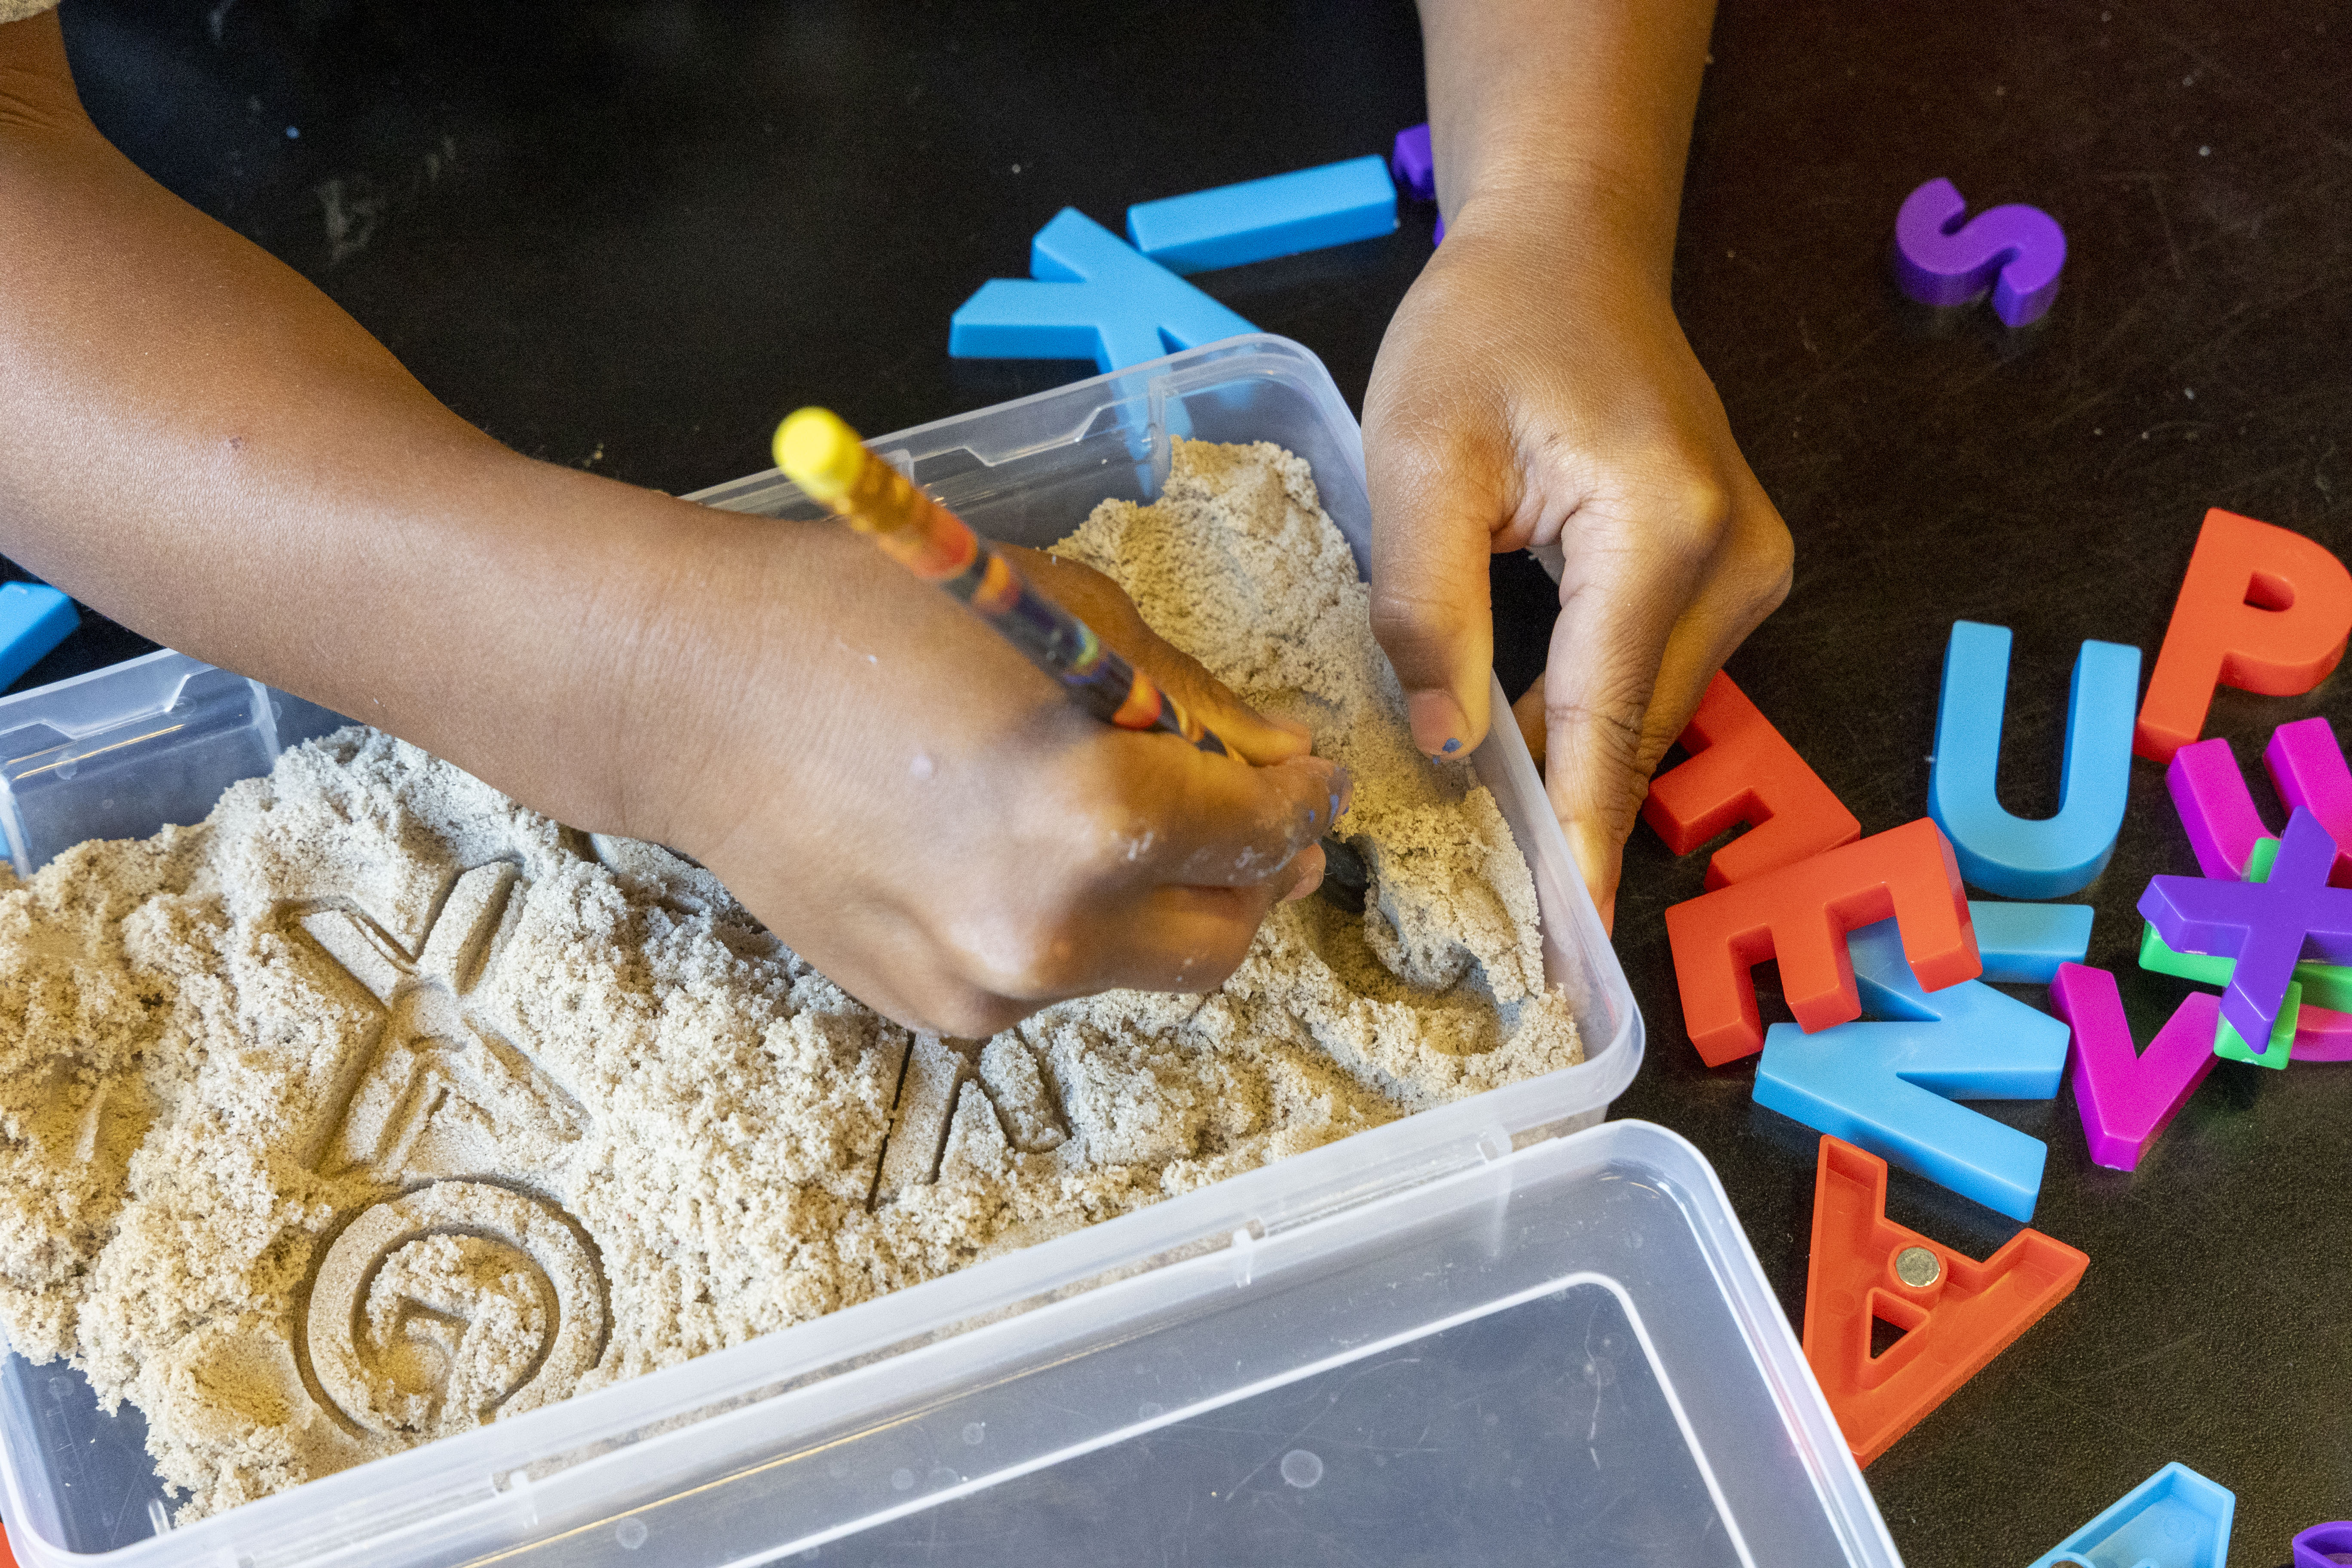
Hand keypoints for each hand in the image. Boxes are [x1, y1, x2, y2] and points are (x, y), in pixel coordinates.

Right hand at [627, 523, 1343, 1036]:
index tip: (1304, 775)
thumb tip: (1275, 756)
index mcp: (1097, 820)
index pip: (1258, 829)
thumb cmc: (875, 620)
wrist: (695, 698)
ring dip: (1154, 901)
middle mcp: (1052, 932)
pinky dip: (1066, 925)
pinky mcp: (932, 1013)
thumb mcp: (1067, 614)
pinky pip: (1046, 980)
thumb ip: (1191, 699)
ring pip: (1136, 965)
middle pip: (1221, 934)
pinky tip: (1013, 852)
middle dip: (1250, 872)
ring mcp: (987, 988)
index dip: (1298, 796)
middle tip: (1250, 818)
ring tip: (1110, 820)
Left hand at [1362, 195, 1792, 929]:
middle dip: (1565, 815)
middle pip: (1634, 729)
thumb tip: (1442, 748)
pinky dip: (1591, 715)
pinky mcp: (1732, 568)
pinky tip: (1528, 747)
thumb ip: (1428, 609)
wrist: (1568, 246)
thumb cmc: (1486, 331)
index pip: (1607, 724)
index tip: (1569, 949)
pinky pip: (1651, 674)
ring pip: (1644, 710)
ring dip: (1571, 763)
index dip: (1582, 844)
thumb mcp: (1420, 458)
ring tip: (1493, 833)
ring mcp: (1749, 565)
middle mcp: (1735, 560)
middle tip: (1491, 909)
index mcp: (1661, 530)